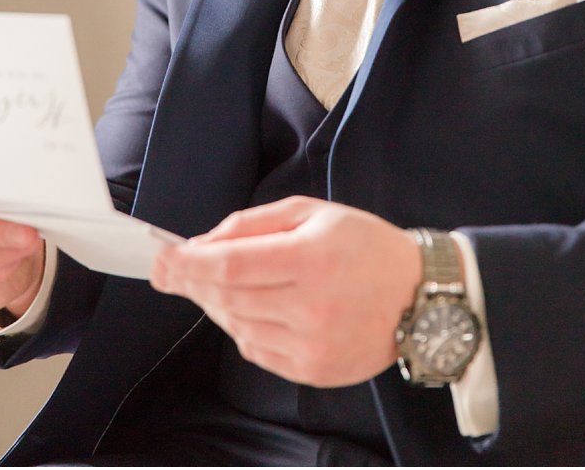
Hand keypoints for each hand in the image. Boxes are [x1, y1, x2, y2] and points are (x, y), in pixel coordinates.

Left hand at [150, 196, 421, 386]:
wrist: (420, 296)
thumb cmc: (367, 248)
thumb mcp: (317, 213)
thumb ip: (256, 223)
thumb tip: (203, 243)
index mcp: (313, 257)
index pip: (230, 264)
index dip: (188, 264)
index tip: (163, 260)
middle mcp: (311, 305)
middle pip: (227, 297)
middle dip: (194, 282)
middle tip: (174, 271)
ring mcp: (311, 343)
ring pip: (237, 326)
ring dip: (221, 304)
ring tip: (229, 285)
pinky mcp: (313, 370)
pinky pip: (256, 350)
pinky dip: (246, 329)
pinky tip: (261, 309)